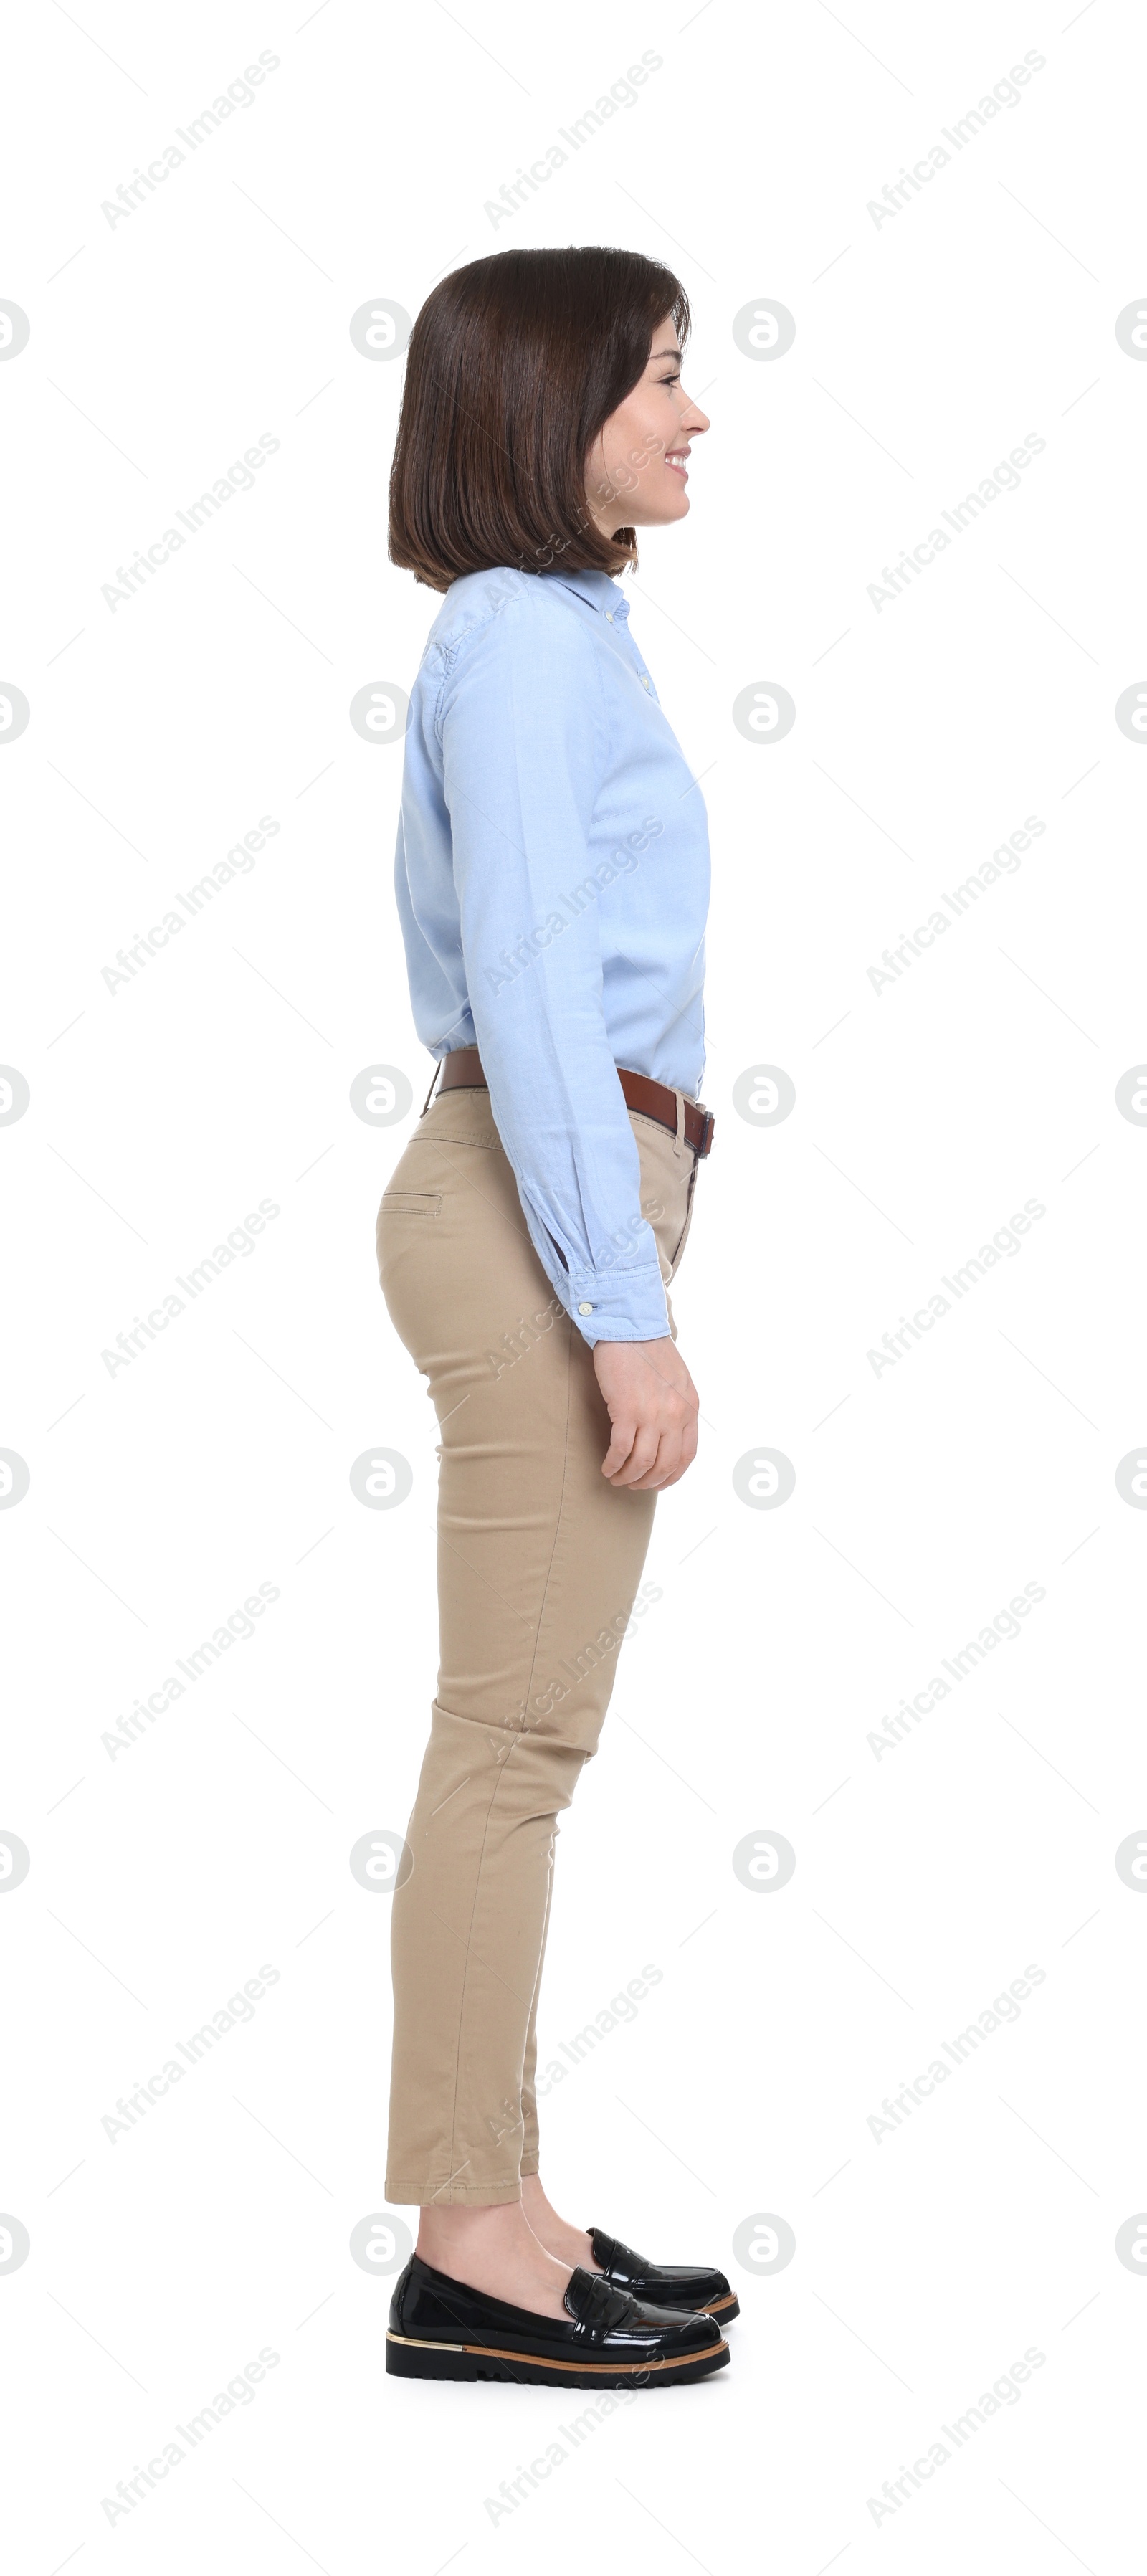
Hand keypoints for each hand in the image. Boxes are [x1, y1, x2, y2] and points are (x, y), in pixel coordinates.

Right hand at [592, 1337, 699, 1489]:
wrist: (628, 1327)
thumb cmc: (648, 1350)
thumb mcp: (678, 1380)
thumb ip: (678, 1406)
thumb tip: (669, 1433)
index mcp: (690, 1407)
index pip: (687, 1455)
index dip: (671, 1476)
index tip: (658, 1483)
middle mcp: (675, 1414)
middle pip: (665, 1464)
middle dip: (648, 1481)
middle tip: (633, 1485)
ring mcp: (652, 1414)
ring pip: (642, 1463)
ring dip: (628, 1477)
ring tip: (616, 1478)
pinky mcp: (626, 1410)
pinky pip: (621, 1450)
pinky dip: (613, 1464)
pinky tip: (606, 1467)